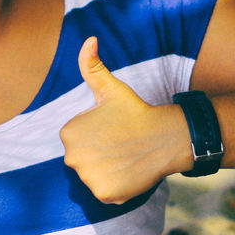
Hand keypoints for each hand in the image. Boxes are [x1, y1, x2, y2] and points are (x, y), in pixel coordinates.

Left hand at [60, 37, 192, 203]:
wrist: (165, 137)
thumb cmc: (135, 112)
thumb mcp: (110, 87)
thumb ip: (92, 66)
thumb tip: (89, 39)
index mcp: (69, 132)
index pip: (78, 141)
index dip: (97, 136)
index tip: (113, 130)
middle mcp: (72, 157)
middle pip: (83, 160)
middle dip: (100, 155)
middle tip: (121, 145)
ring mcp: (88, 178)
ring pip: (94, 177)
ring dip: (108, 171)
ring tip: (125, 157)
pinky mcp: (104, 195)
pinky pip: (105, 193)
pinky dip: (117, 187)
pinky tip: (129, 172)